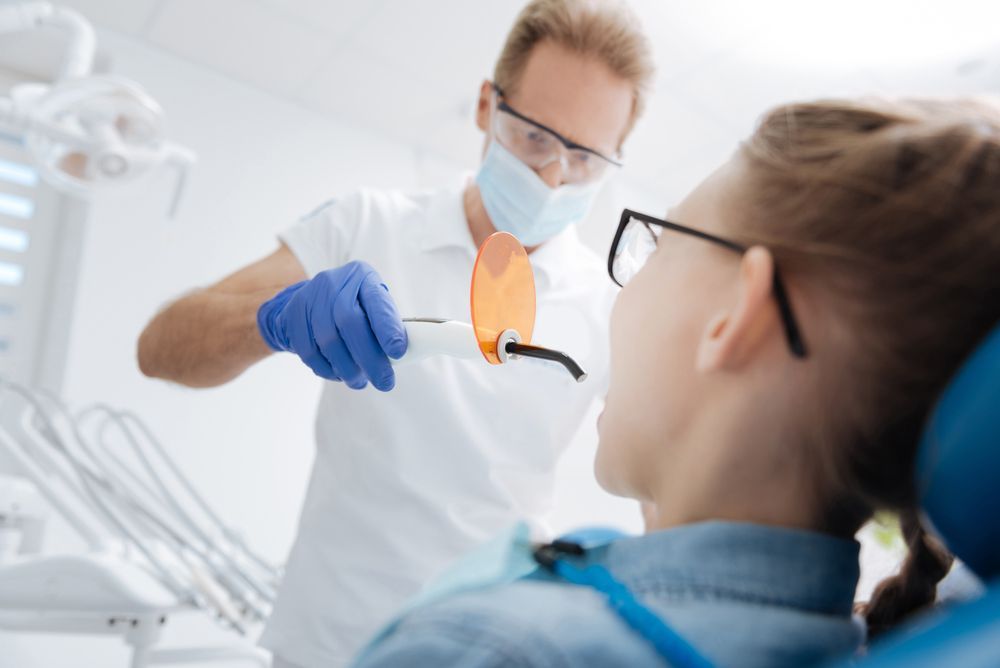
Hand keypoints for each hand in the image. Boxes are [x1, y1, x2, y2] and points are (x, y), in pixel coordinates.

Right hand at [256, 261, 407, 390]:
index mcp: (362, 277)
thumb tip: (397, 357)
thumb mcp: (373, 305)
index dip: (387, 328)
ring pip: (328, 340)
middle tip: (384, 382)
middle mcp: (334, 283)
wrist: (312, 298)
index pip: (376, 301)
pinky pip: (309, 351)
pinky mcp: (293, 316)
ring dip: (348, 369)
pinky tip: (339, 375)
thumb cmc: (354, 306)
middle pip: (350, 322)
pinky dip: (327, 369)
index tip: (398, 353)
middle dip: (369, 358)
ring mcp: (310, 298)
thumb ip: (385, 325)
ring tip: (360, 382)